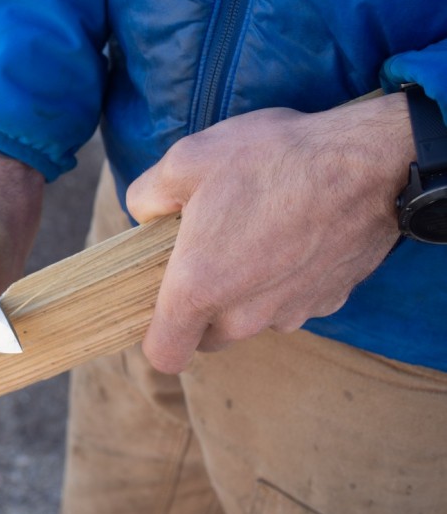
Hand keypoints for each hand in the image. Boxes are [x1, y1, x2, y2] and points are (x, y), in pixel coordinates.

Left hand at [127, 93, 414, 372]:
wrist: (370, 160)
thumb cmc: (273, 159)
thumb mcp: (186, 160)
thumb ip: (146, 196)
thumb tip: (143, 215)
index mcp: (199, 290)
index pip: (164, 355)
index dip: (157, 335)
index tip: (161, 303)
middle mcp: (244, 315)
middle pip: (207, 336)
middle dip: (199, 307)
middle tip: (204, 253)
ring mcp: (290, 313)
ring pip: (249, 319)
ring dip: (243, 292)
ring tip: (252, 233)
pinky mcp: (327, 301)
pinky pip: (289, 302)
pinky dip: (283, 281)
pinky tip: (291, 234)